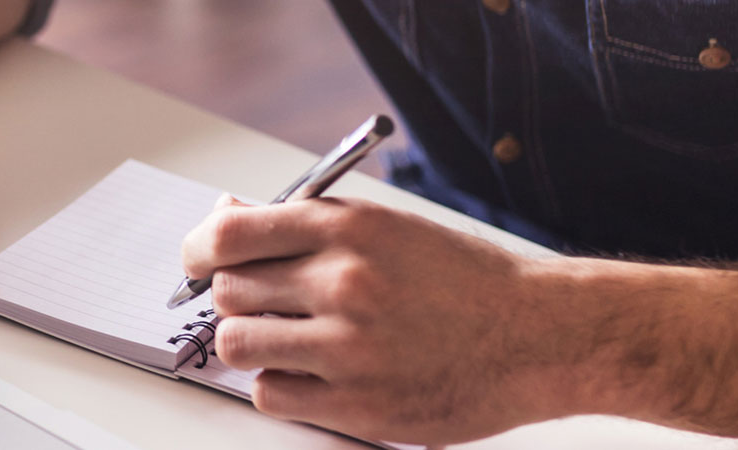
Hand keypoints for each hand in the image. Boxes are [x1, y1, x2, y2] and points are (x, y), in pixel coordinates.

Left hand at [180, 195, 593, 443]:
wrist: (541, 335)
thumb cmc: (462, 280)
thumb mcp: (385, 229)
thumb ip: (304, 225)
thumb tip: (221, 218)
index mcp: (347, 229)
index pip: (227, 235)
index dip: (197, 252)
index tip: (197, 263)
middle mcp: (343, 282)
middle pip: (228, 292)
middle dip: (239, 299)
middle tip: (269, 307)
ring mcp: (349, 346)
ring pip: (239, 344)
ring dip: (252, 344)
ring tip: (288, 342)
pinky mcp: (358, 403)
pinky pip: (270, 395)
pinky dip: (279, 386)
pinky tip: (313, 375)